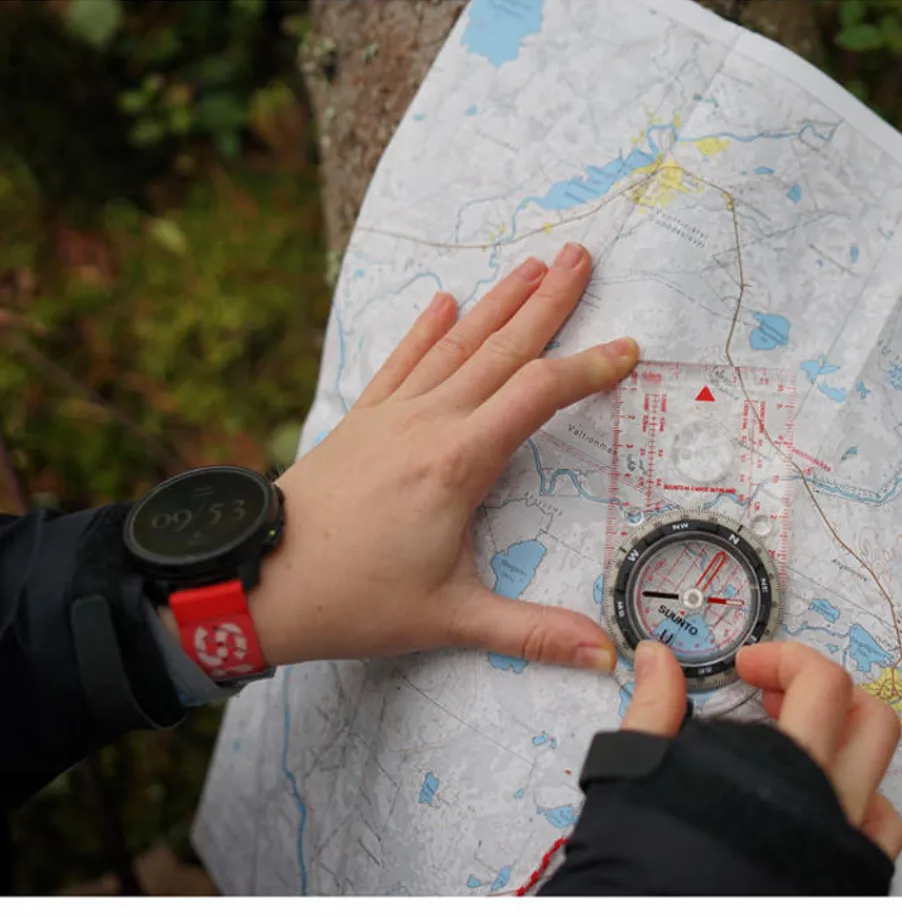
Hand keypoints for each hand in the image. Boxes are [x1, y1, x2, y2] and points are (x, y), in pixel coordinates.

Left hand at [239, 243, 637, 669]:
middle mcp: (429, 423)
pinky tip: (444, 303)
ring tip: (533, 264)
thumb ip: (533, 633)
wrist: (258, 582)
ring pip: (456, 345)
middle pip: (501, 349)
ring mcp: (393, 415)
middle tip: (583, 256)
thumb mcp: (451, 619)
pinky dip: (426, 330)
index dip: (588, 368)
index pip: (539, 395)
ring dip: (498, 302)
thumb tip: (606, 660)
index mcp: (459, 462)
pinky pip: (401, 363)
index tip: (629, 349)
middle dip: (549, 303)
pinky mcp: (363, 420)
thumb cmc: (356, 600)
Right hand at [622, 638, 901, 857]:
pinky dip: (851, 805)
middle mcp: (833, 810)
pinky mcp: (849, 886)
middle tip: (773, 698)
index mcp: (788, 773)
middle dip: (829, 693)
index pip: (823, 684)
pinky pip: (877, 833)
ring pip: (883, 779)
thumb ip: (657, 709)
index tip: (747, 668)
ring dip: (843, 750)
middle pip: (874, 721)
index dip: (788, 659)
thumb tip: (658, 657)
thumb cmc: (648, 870)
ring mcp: (848, 852)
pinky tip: (804, 806)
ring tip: (788, 752)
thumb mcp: (641, 778)